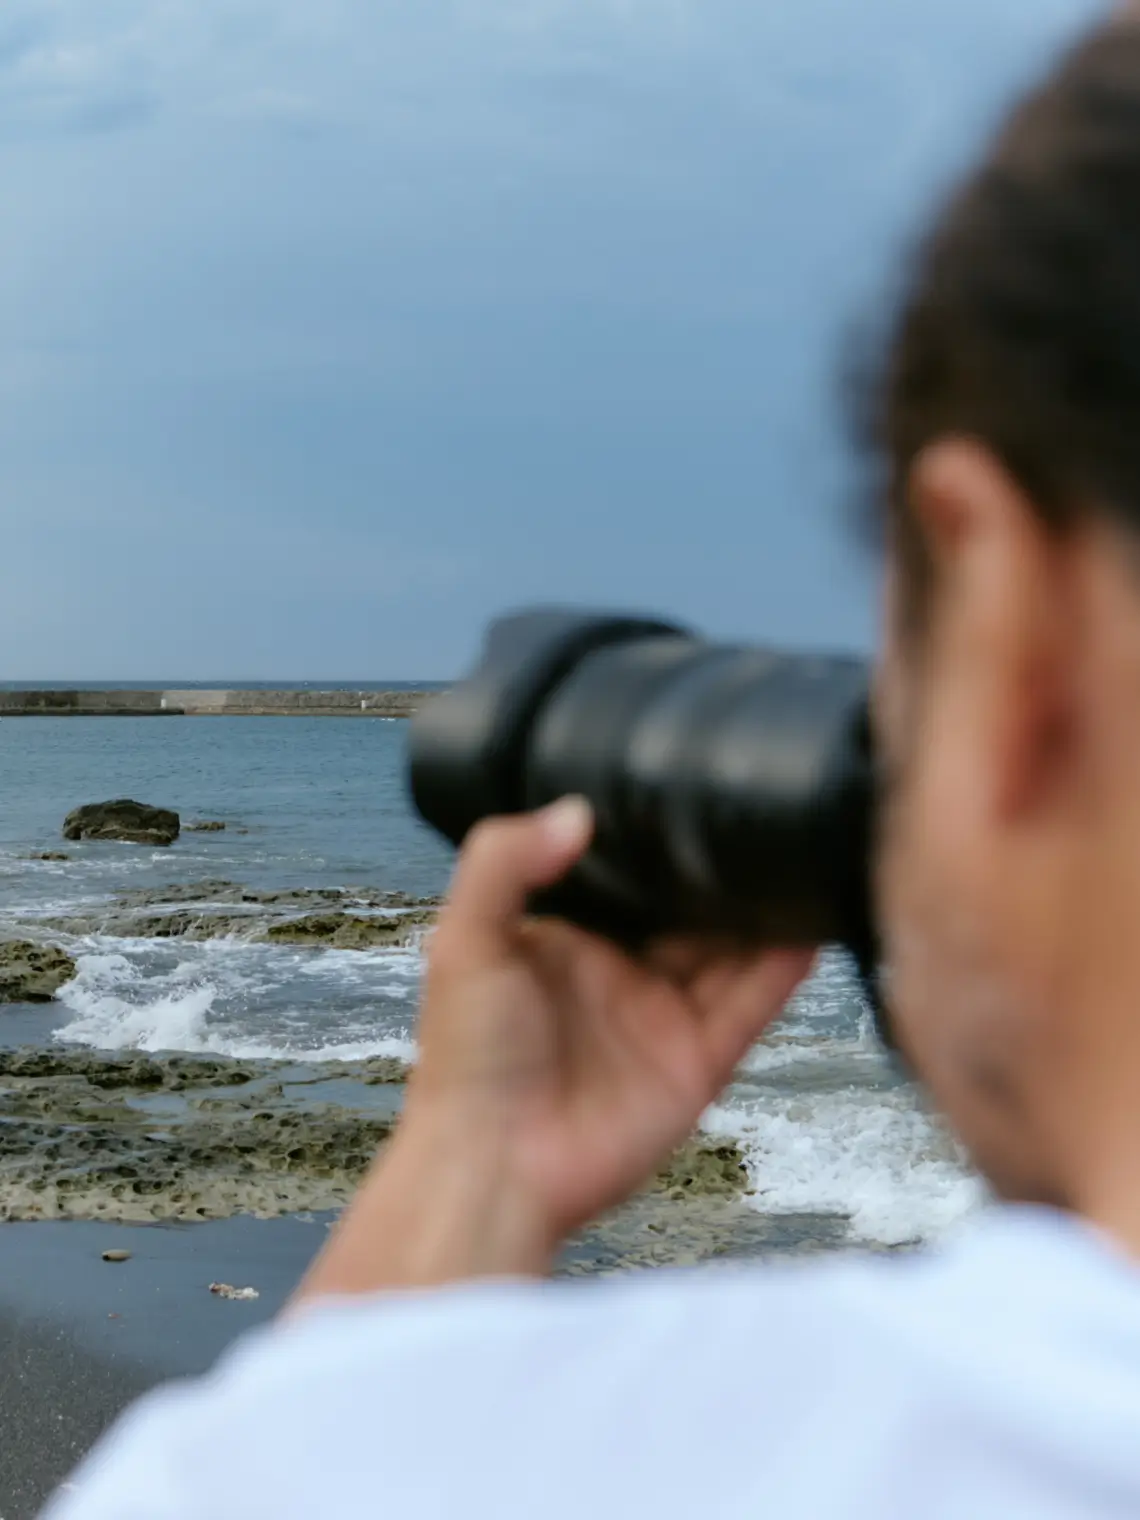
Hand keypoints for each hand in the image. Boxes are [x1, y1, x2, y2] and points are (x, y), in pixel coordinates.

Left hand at [295, 798, 812, 1301]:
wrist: (493, 1167)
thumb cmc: (466, 1057)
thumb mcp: (465, 940)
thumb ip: (505, 862)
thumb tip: (578, 810)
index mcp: (566, 937)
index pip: (622, 875)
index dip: (653, 838)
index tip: (687, 782)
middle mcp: (620, 970)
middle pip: (687, 907)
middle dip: (720, 867)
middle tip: (760, 808)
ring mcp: (663, 1015)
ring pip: (732, 947)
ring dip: (764, 907)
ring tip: (801, 848)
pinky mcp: (699, 1060)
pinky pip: (753, 1001)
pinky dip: (785, 964)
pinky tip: (813, 920)